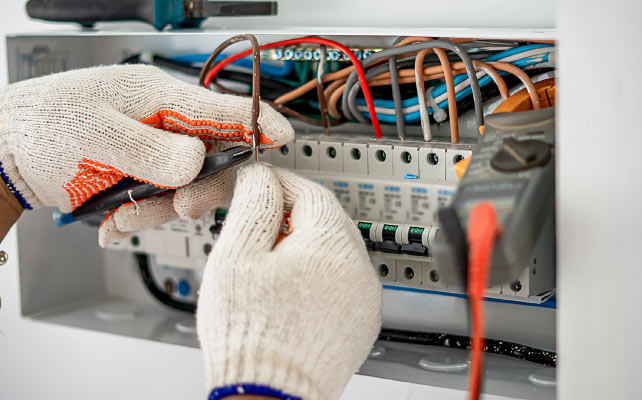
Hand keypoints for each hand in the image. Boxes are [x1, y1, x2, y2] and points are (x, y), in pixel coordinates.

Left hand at [0, 64, 292, 245]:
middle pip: (215, 154)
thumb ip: (149, 150)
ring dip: (161, 209)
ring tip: (124, 218)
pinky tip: (116, 220)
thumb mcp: (95, 137)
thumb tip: (198, 160)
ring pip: (189, 184)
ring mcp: (156, 150)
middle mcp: (164, 122)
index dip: (255, 122)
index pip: (219, 107)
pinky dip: (142, 216)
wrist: (6, 155)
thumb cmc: (42, 129)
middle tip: (182, 205)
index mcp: (156, 96)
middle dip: (201, 186)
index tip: (281, 136)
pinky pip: (163, 199)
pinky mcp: (145, 174)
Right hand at [197, 163, 381, 399]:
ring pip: (334, 254)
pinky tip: (288, 295)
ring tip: (266, 268)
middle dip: (290, 217)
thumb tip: (262, 179)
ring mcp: (364, 299)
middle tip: (256, 226)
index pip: (309, 192)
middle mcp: (359, 268)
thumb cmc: (252, 333)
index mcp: (333, 243)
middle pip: (325, 222)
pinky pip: (340, 285)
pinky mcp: (361, 324)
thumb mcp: (239, 253)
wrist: (270, 394)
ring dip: (304, 249)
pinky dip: (317, 279)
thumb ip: (254, 204)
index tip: (259, 184)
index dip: (279, 184)